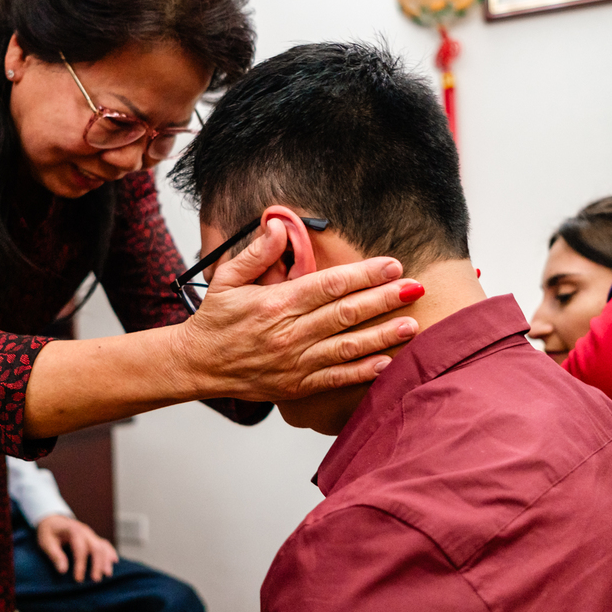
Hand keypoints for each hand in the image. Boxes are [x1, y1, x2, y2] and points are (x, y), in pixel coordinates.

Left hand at [36, 514, 117, 582]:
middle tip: (96, 580)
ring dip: (106, 561)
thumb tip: (63, 570)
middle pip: (96, 547)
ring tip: (107, 575)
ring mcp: (91, 535)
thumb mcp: (46, 542)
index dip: (81, 565)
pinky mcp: (93, 538)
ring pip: (103, 546)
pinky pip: (105, 544)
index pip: (81, 548)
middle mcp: (85, 532)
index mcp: (73, 530)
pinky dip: (110, 553)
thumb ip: (55, 555)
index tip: (78, 579)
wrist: (53, 520)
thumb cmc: (48, 532)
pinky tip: (114, 561)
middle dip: (97, 564)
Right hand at [175, 220, 421, 400]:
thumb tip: (281, 226)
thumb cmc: (216, 319)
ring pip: (347, 347)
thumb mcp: (227, 277)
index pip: (329, 285)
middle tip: (415, 288)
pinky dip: (363, 372)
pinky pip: (336, 378)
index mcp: (275, 303)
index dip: (364, 274)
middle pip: (346, 314)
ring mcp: (294, 362)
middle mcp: (288, 333)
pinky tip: (387, 362)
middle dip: (384, 300)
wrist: (196, 364)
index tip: (392, 265)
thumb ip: (257, 252)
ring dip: (382, 335)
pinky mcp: (297, 385)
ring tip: (412, 325)